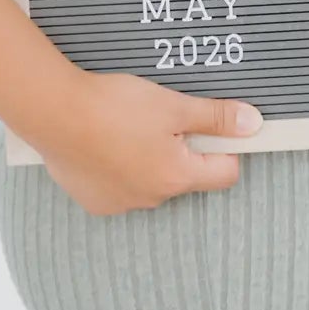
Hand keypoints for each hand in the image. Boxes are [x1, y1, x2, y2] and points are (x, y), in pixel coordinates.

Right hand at [34, 68, 263, 214]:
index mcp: (176, 177)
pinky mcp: (93, 199)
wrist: (55, 113)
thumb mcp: (174, 106)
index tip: (215, 126)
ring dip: (150, 157)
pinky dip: (121, 165)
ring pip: (152, 179)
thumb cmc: (116, 107)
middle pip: (186, 174)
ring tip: (130, 124)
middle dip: (184, 148)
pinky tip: (108, 140)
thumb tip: (253, 124)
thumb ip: (216, 118)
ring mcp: (119, 203)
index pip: (224, 173)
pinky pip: (122, 184)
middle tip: (165, 116)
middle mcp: (150, 199)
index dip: (227, 147)